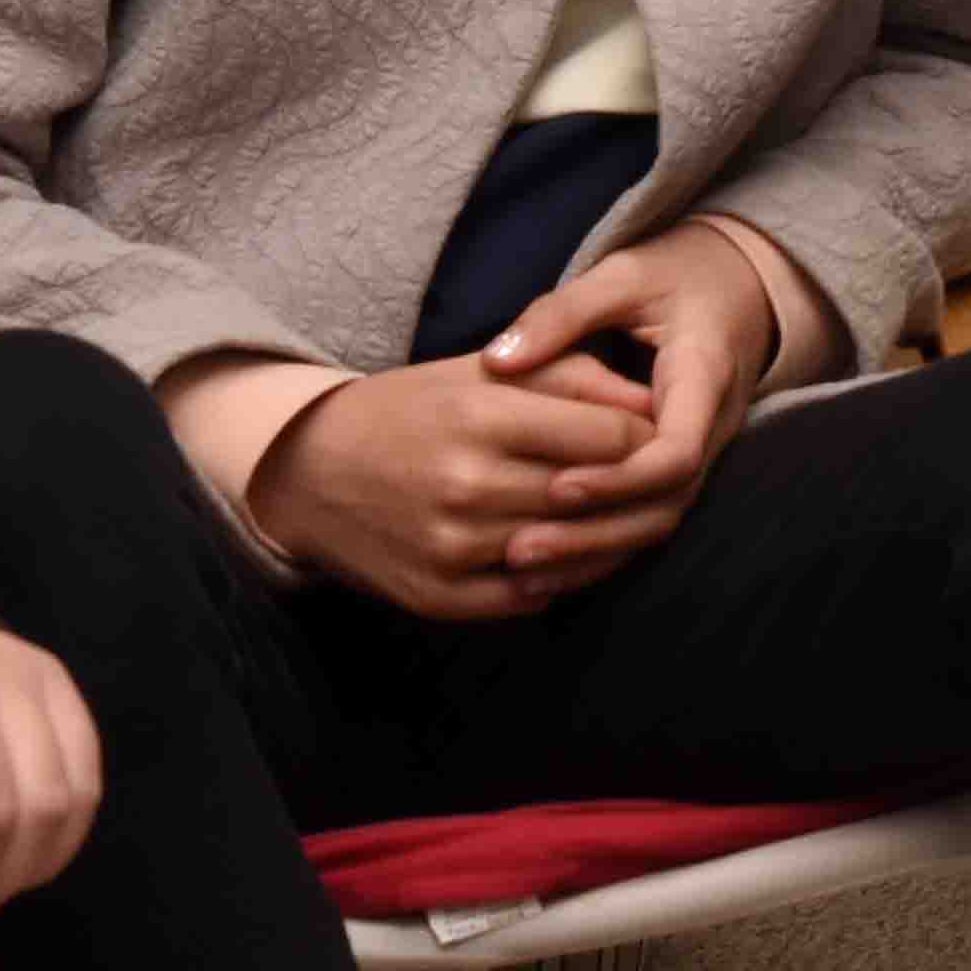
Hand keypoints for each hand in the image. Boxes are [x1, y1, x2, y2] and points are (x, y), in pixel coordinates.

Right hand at [247, 350, 662, 620]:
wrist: (307, 469)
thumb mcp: (481, 371)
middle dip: (637, 494)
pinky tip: (569, 558)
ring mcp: (450, 546)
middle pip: (596, 499)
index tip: (657, 440)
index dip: (646, 440)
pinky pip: (529, 599)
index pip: (610, 439)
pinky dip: (559, 581)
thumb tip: (655, 404)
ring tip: (627, 523)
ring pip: (570, 555)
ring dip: (607, 542)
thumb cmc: (410, 409)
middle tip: (663, 488)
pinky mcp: (437, 595)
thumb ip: (571, 376)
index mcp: (481, 414)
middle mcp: (467, 483)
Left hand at [469, 226, 792, 582]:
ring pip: (656, 523)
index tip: (556, 487)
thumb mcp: (622, 276)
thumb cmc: (675, 274)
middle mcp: (711, 430)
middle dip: (594, 534)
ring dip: (592, 552)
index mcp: (704, 379)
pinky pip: (646, 520)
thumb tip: (498, 361)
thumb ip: (561, 314)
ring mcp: (701, 455)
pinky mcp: (678, 471)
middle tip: (519, 549)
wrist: (735, 287)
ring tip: (519, 569)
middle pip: (664, 506)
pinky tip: (545, 567)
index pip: (676, 453)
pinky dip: (601, 548)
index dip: (619, 479)